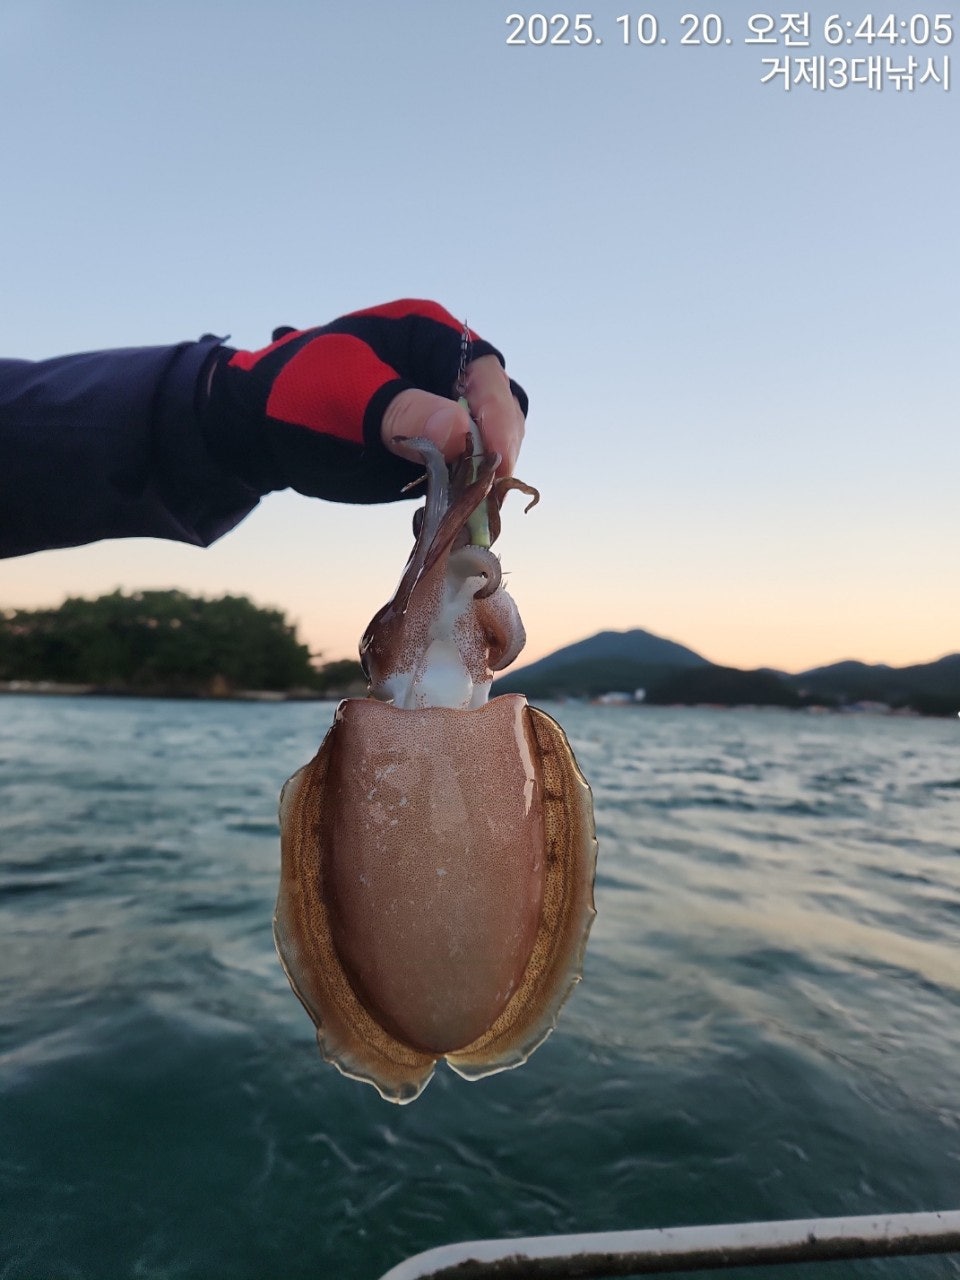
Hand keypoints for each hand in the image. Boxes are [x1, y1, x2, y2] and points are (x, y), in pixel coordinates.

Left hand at [201, 300, 526, 504]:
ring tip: (470, 515)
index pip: (486, 373)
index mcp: (430, 334)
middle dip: (498, 452)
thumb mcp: (345, 397)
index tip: (498, 464)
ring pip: (488, 448)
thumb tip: (464, 431)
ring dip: (484, 482)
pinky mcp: (434, 453)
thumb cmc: (294, 396)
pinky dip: (465, 498)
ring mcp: (443, 414)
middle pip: (500, 411)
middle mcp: (446, 372)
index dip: (498, 417)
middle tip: (485, 495)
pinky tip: (454, 521)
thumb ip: (403, 411)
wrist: (257, 431)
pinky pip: (465, 476)